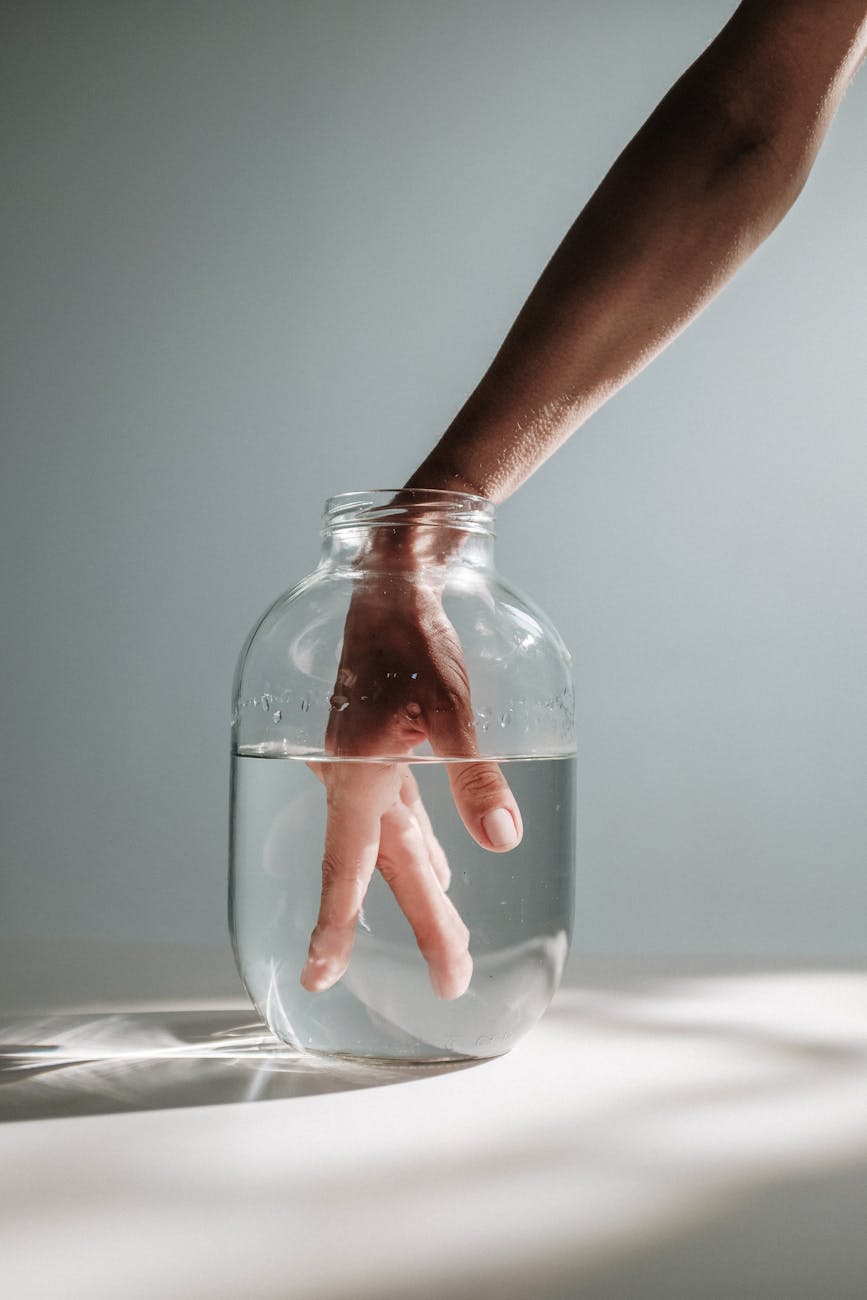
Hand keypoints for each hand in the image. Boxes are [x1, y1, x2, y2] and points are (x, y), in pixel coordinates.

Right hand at [301, 570, 521, 999]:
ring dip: (424, 889)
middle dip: (425, 922)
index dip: (335, 927)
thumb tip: (505, 840)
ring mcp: (365, 767)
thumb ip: (478, 777)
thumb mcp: (454, 707)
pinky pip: (399, 814)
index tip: (321, 977)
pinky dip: (418, 845)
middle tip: (452, 979)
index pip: (349, 867)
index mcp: (358, 775)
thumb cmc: (415, 637)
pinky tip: (437, 868)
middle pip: (387, 867)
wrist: (393, 582)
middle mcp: (353, 779)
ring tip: (451, 939)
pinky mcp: (381, 751)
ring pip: (395, 843)